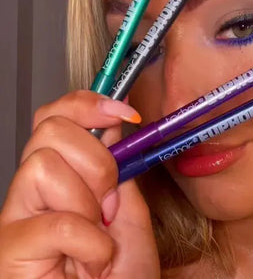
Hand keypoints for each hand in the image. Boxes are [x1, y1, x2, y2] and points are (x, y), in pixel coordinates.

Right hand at [0, 90, 159, 277]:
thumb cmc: (122, 273)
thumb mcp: (128, 206)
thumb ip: (116, 164)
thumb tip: (111, 119)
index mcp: (61, 173)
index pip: (54, 116)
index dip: (86, 104)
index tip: (124, 112)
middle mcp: (32, 189)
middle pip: (49, 130)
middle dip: (96, 161)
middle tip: (108, 200)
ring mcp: (15, 218)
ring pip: (43, 165)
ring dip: (88, 203)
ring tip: (97, 234)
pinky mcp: (9, 250)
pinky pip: (54, 222)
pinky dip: (88, 242)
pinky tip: (91, 262)